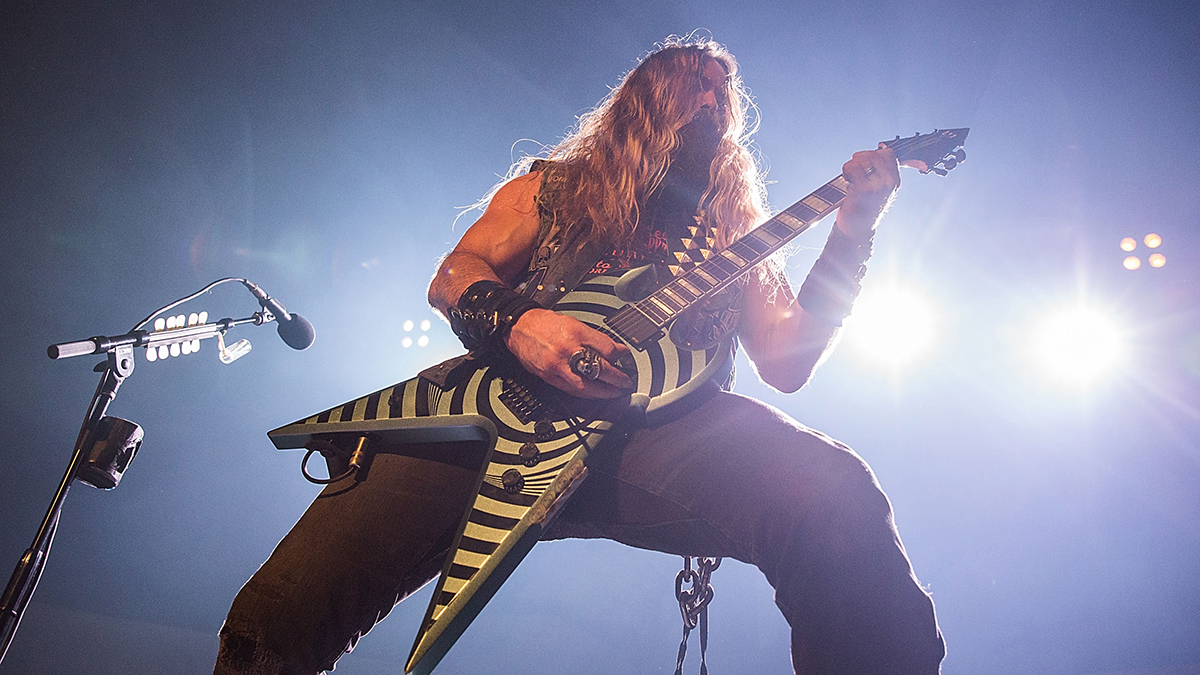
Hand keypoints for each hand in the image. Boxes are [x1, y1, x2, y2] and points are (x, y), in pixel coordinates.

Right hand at [505, 308, 633, 398]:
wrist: (519, 327)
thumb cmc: (545, 324)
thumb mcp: (575, 323)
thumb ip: (597, 338)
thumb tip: (617, 349)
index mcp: (576, 333)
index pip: (605, 348)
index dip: (618, 355)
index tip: (624, 357)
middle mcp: (567, 350)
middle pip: (597, 369)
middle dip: (615, 379)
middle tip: (625, 383)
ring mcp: (557, 366)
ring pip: (584, 386)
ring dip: (602, 393)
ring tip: (613, 393)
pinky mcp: (548, 377)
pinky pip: (570, 390)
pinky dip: (585, 393)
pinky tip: (593, 394)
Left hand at [836, 145, 900, 239]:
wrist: (857, 231)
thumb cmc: (864, 208)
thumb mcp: (879, 189)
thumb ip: (879, 172)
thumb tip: (875, 150)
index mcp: (894, 180)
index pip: (888, 154)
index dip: (872, 154)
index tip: (863, 163)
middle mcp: (889, 182)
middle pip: (874, 153)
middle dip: (859, 158)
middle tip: (852, 170)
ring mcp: (877, 186)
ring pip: (862, 159)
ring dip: (850, 165)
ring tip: (849, 177)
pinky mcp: (863, 190)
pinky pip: (852, 168)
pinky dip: (846, 172)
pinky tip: (846, 182)